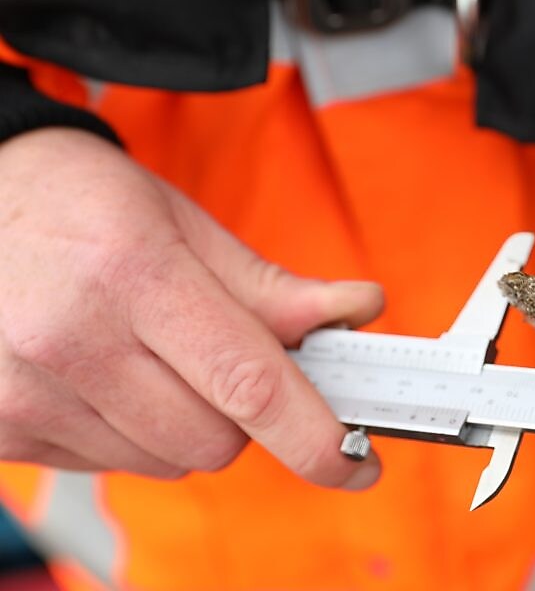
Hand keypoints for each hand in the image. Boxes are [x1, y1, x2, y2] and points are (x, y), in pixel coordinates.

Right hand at [0, 128, 384, 485]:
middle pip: (214, 440)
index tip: (358, 462)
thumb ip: (272, 286)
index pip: (246, 382)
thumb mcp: (184, 223)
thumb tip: (359, 311)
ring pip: (167, 463)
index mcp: (133, 274)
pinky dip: (132, 434)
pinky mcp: (1, 428)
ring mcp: (26, 392)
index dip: (314, 434)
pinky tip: (105, 375)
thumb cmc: (83, 206)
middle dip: (245, 414)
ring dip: (186, 425)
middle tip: (221, 358)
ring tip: (148, 354)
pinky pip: (111, 467)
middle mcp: (70, 339)